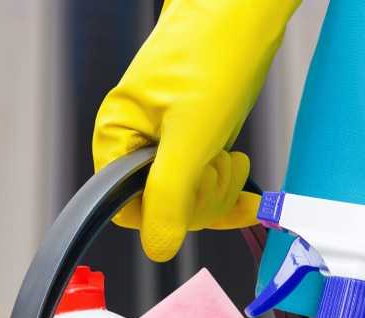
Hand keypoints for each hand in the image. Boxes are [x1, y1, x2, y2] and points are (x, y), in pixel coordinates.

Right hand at [92, 0, 299, 261]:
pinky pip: (204, 181)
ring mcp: (166, 140)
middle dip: (200, 196)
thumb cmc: (213, 49)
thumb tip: (157, 246)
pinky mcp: (193, 136)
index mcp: (117, 137)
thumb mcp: (191, 133)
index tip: (196, 193)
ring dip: (218, 188)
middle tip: (220, 165)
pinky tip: (247, 194)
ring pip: (187, 197)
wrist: (244, 7)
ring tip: (232, 158)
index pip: (129, 207)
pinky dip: (228, 189)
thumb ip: (170, 194)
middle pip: (162, 207)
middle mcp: (136, 141)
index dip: (166, 211)